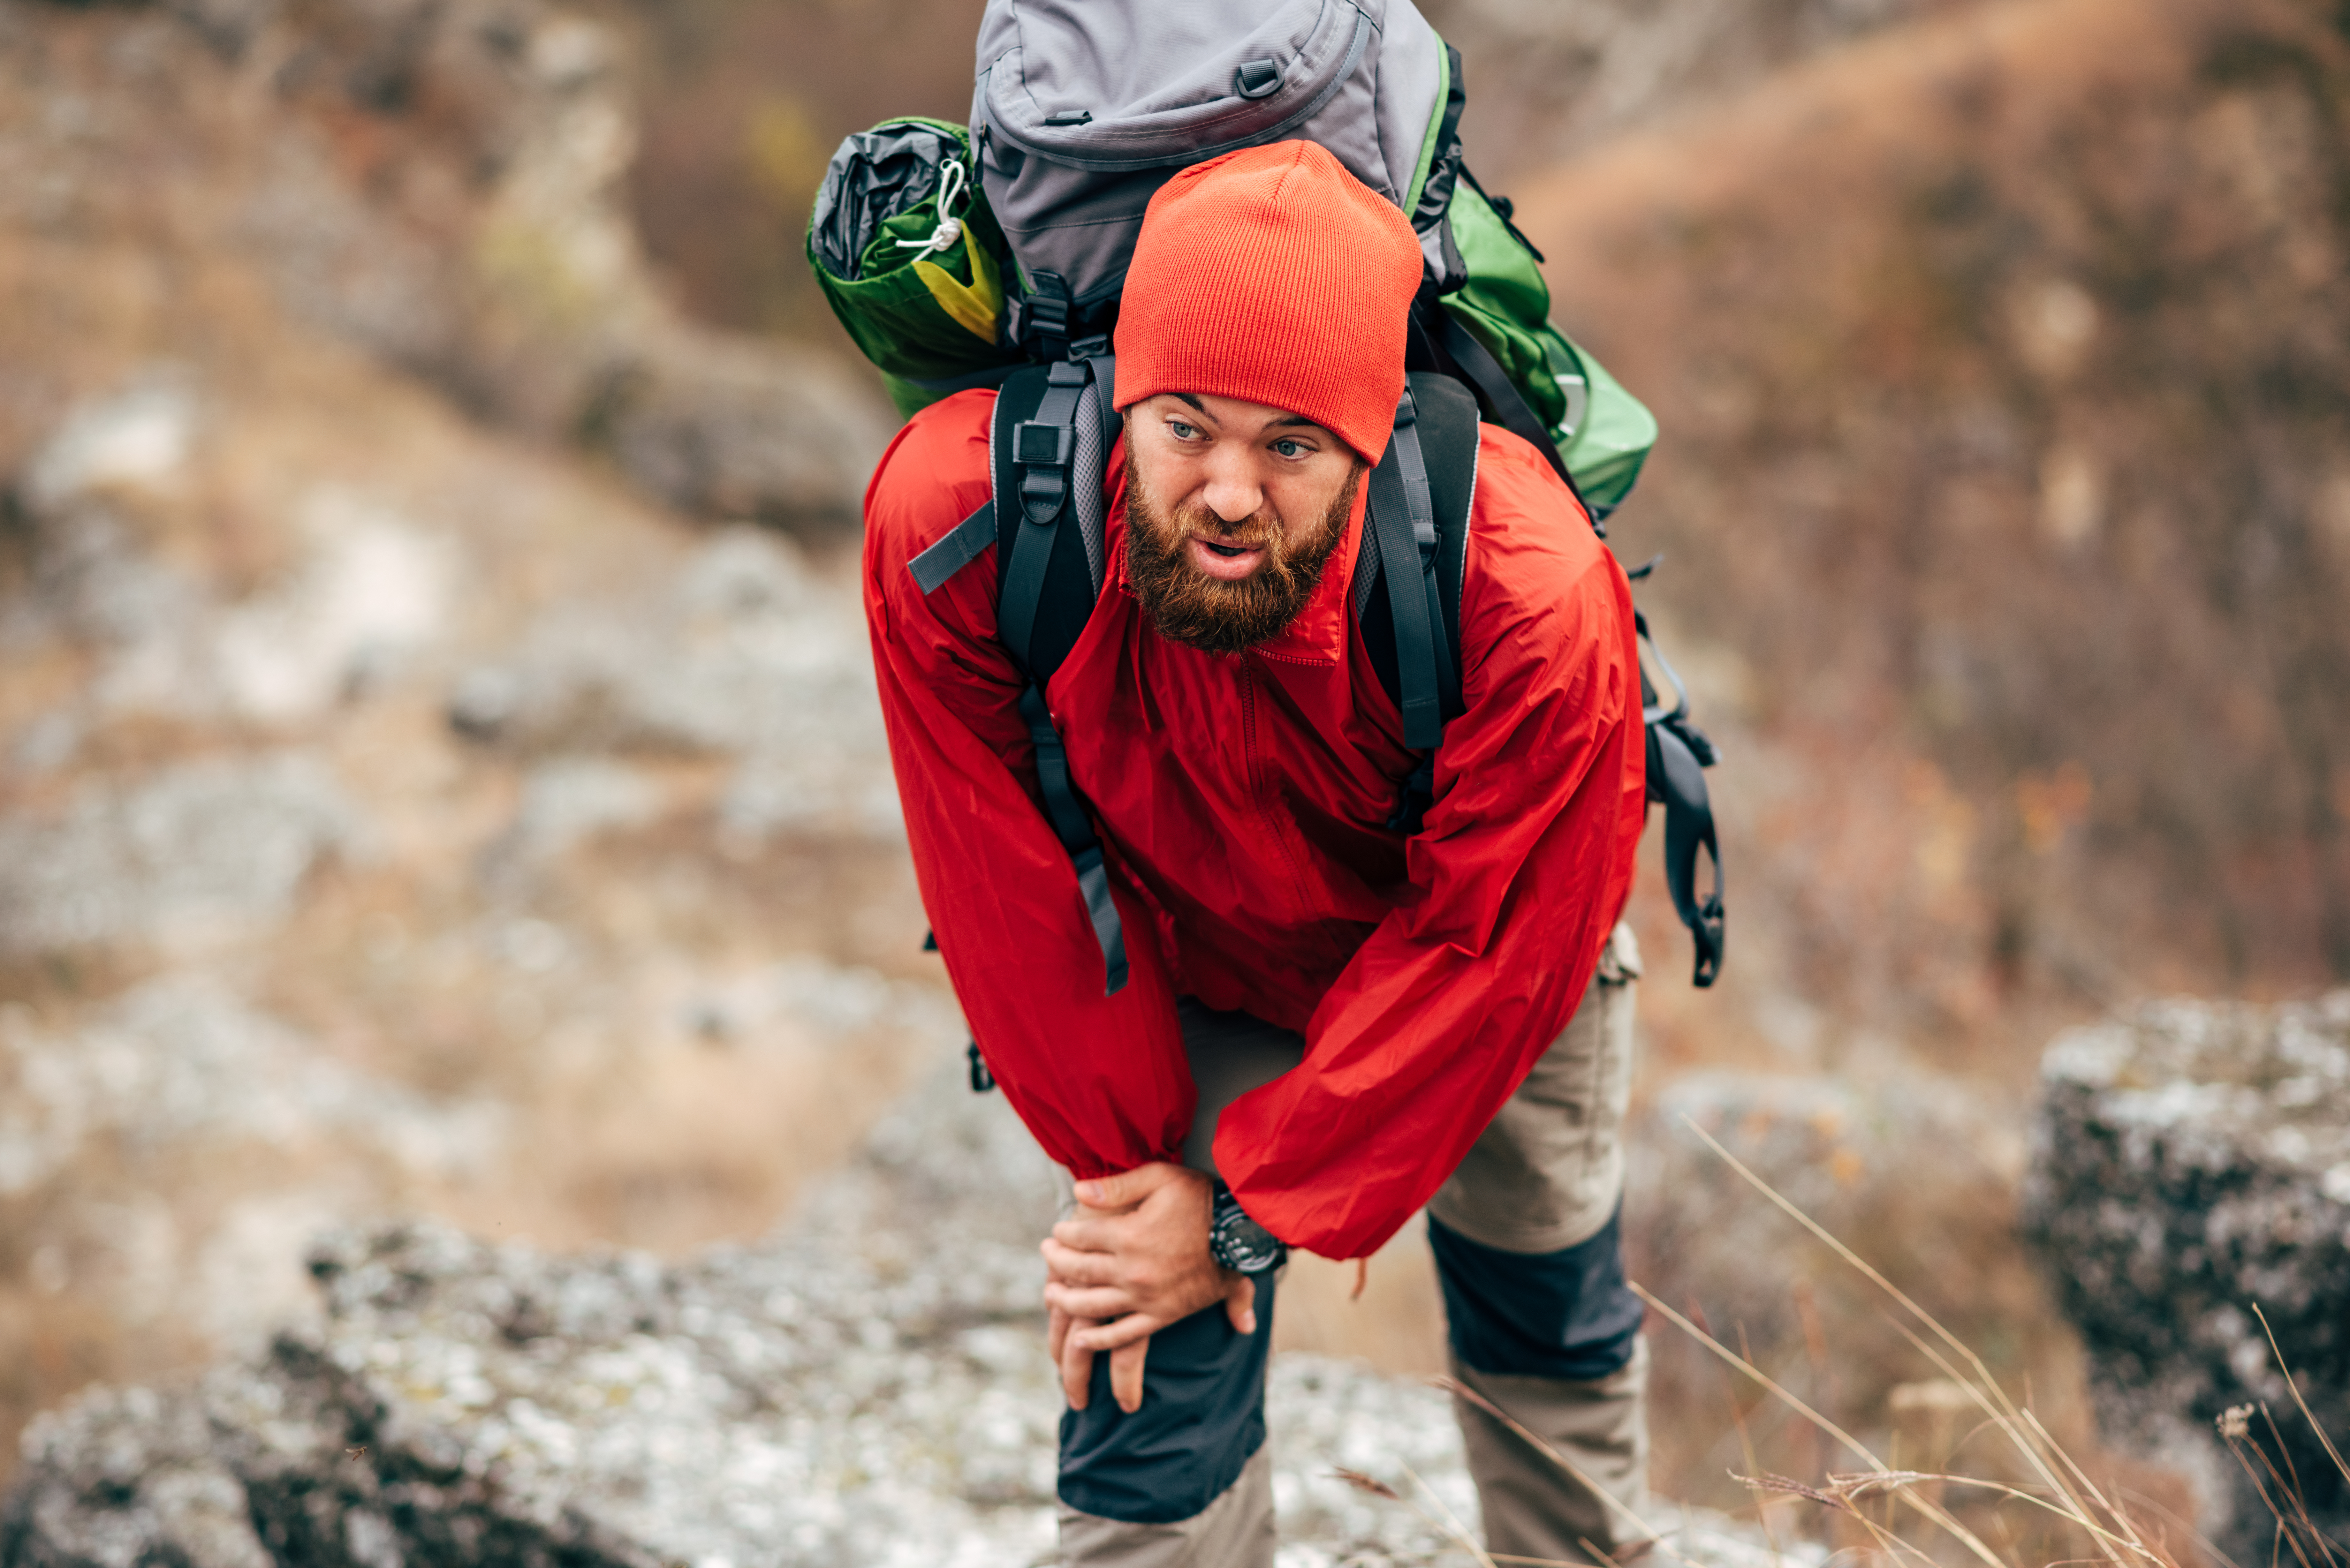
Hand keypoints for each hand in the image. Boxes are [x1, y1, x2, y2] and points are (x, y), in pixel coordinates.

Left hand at [1041, 1162, 1258, 1413]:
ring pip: (1092, 1306)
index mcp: (1128, 1236)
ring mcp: (1146, 1298)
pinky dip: (1099, 1341)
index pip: (1079, 1236)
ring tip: (1051, 1293)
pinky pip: (1124, 1335)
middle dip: (1056, 1261)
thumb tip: (1079, 1191)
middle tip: (1047, 1253)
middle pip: (1079, 1270)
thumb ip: (1117, 1186)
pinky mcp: (1163, 1316)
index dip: (1063, 1232)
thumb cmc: (1202, 1199)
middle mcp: (1132, 1271)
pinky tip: (1081, 1340)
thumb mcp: (1160, 1178)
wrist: (1243, 1232)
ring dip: (1065, 1300)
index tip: (1056, 1230)